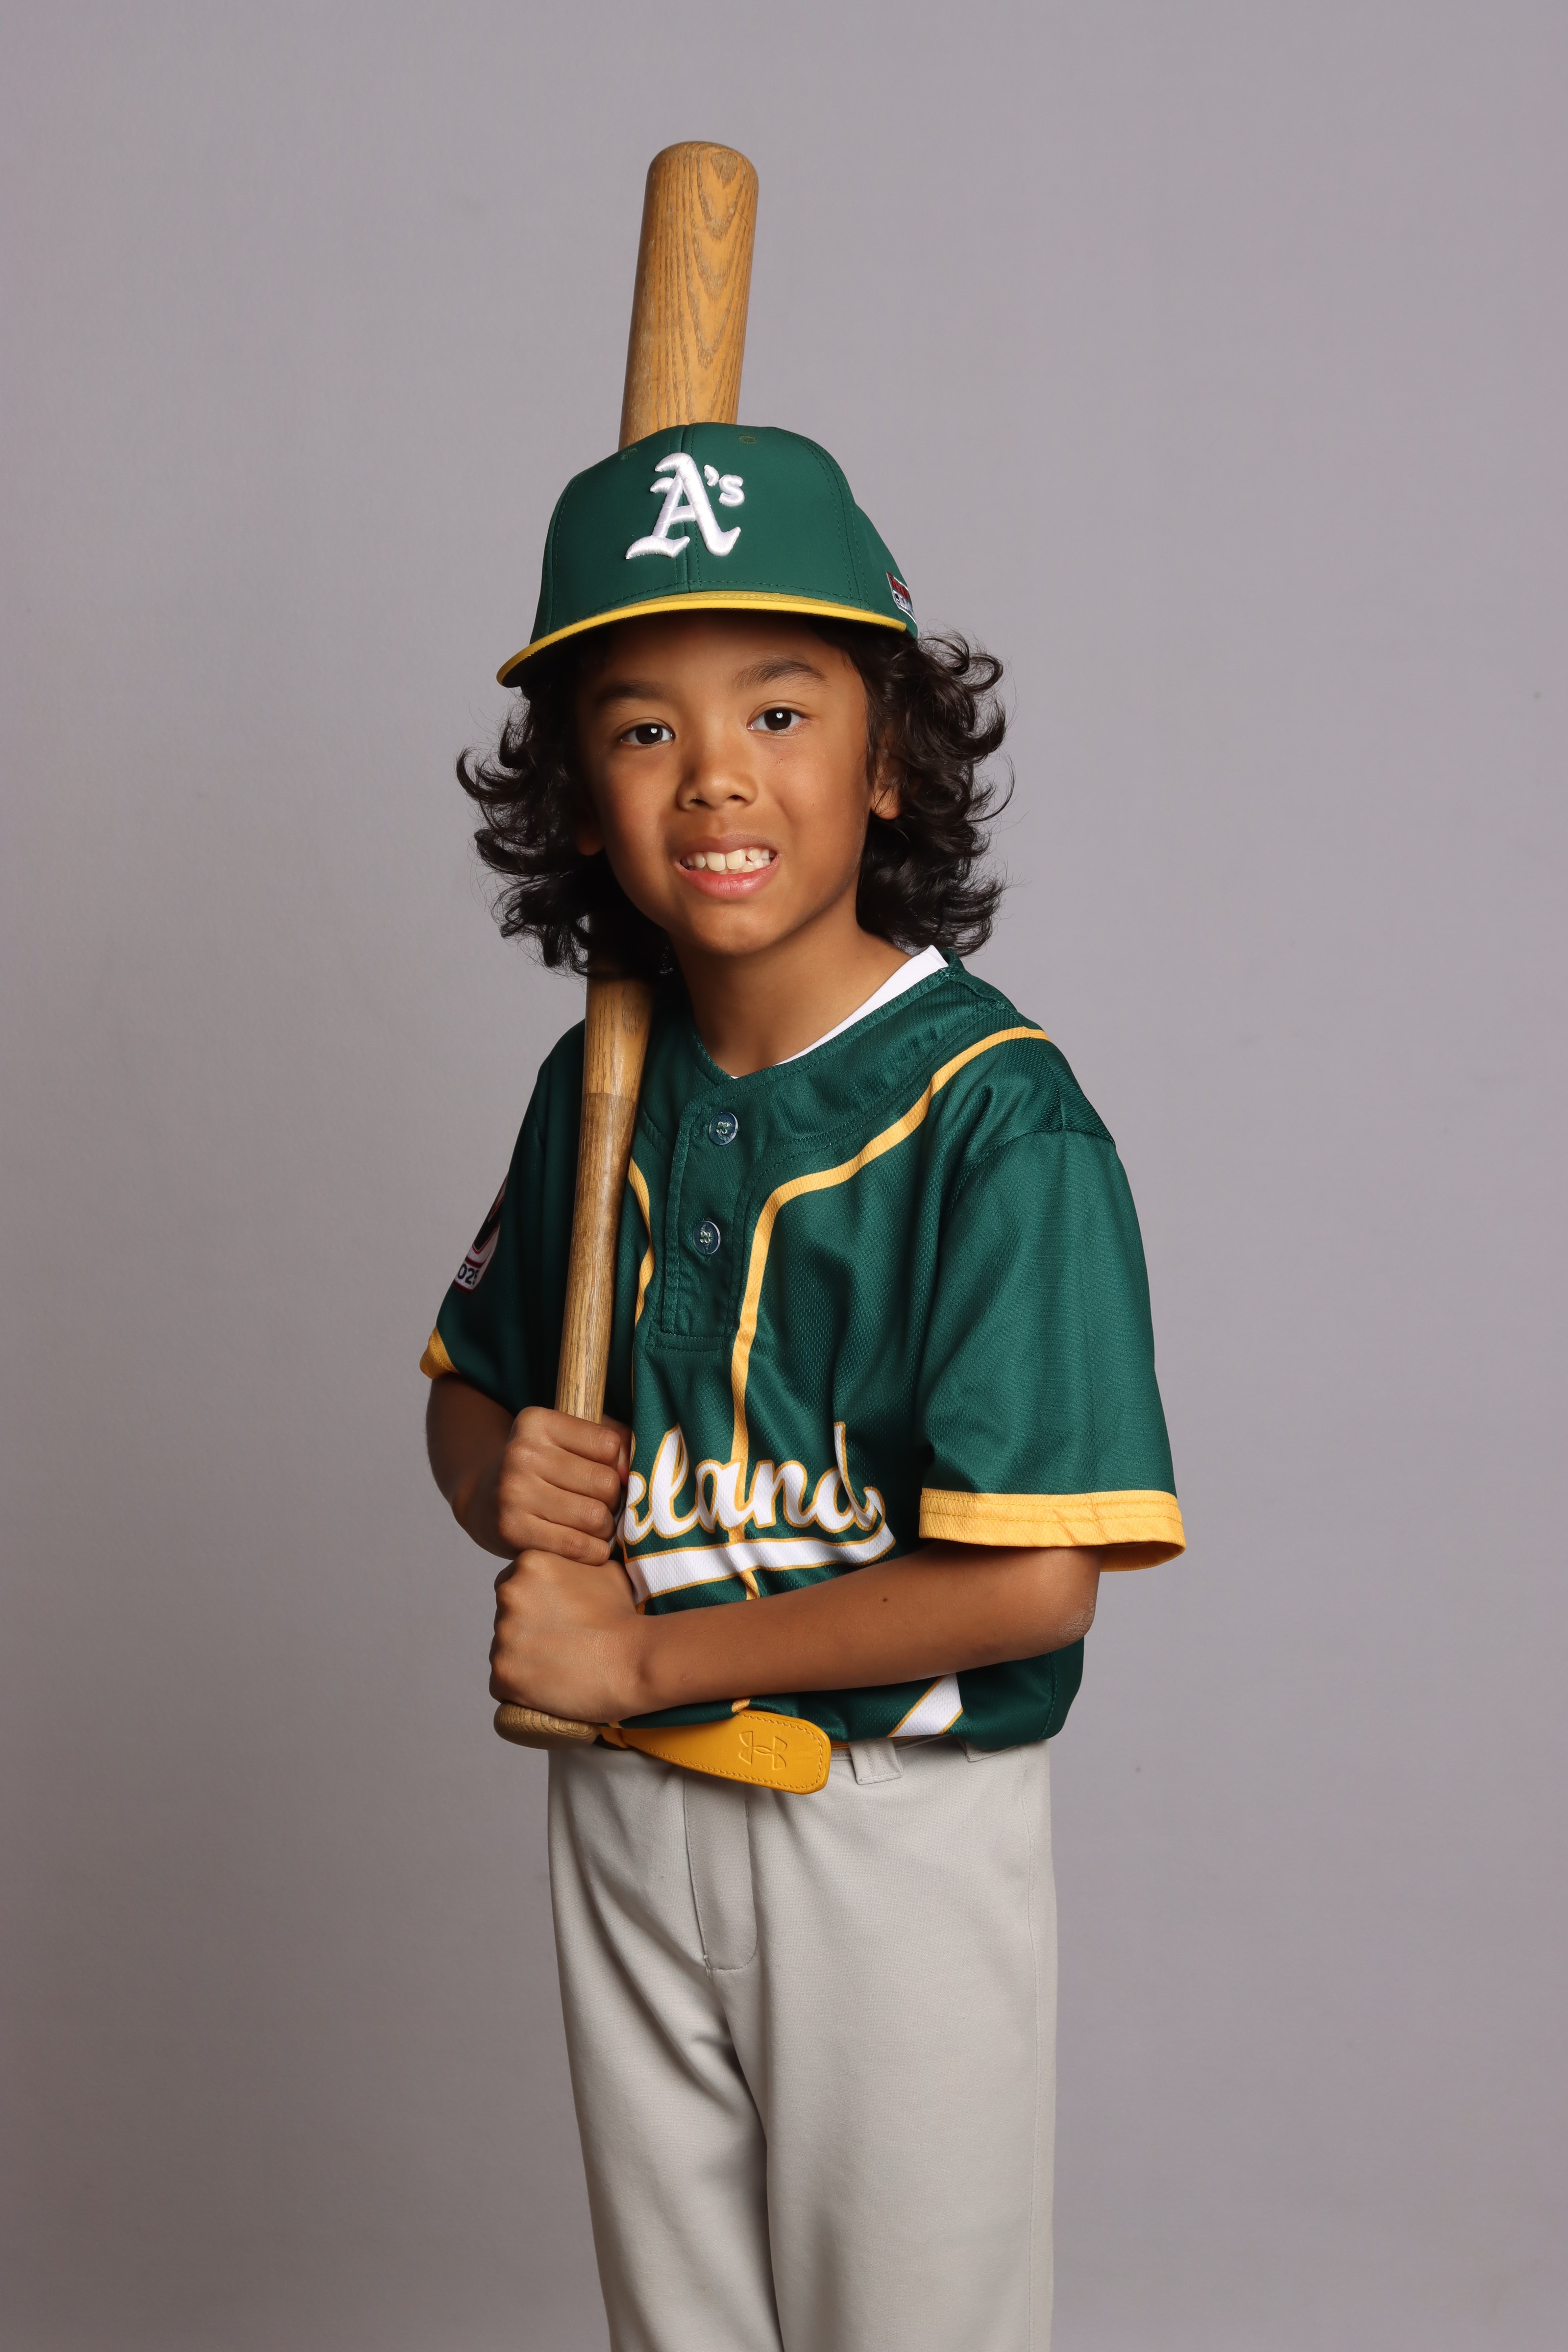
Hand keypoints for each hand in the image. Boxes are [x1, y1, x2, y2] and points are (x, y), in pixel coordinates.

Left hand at [490, 1546, 646, 1724]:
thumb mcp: (604, 1569)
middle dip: (526, 1630)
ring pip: (503, 1650)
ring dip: (523, 1659)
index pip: (514, 1585)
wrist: (634, 1660)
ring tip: (559, 1666)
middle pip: (505, 1617)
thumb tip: (573, 1563)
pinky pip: (502, 1684)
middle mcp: (508, 1595)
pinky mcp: (503, 1674)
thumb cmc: (623, 1616)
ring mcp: (502, 1636)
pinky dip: (520, 1688)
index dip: (535, 1605)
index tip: (556, 1619)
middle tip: (559, 1643)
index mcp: (529, 1564)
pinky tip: (549, 1686)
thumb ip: (576, 1562)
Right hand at [493, 1406, 629, 1562]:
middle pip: (605, 1483)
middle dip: (613, 1501)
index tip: (604, 1476)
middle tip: (602, 1507)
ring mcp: (513, 1492)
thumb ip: (611, 1442)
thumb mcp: (568, 1441)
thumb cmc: (541, 1469)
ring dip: (605, 1529)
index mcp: (536, 1422)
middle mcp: (520, 1453)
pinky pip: (577, 1546)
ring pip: (595, 1517)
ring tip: (594, 1527)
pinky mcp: (511, 1529)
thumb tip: (633, 1472)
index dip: (617, 1466)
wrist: (484, 1501)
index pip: (608, 1445)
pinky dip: (593, 1552)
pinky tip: (587, 1546)